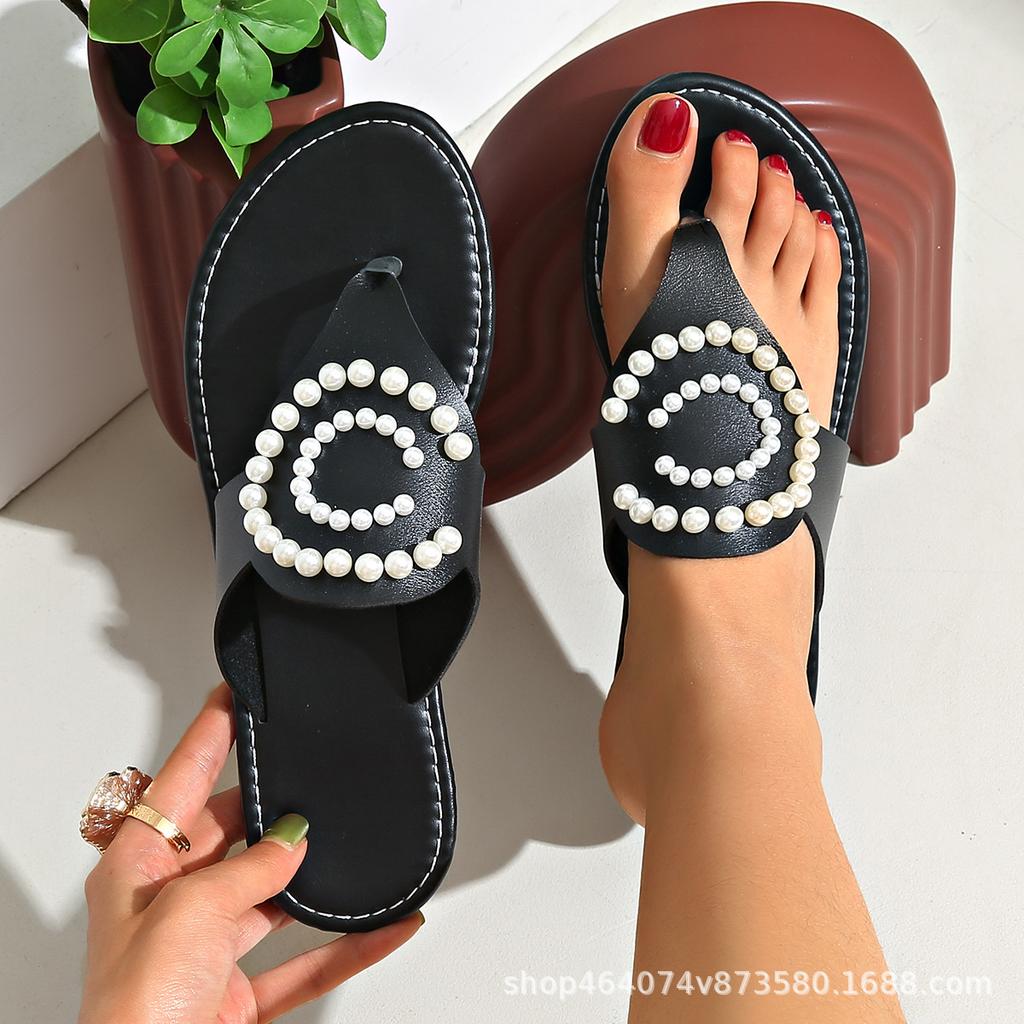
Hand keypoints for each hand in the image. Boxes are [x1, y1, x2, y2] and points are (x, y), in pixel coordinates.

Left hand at [78, 685, 423, 1022]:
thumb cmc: (135, 1017)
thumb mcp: (192, 913)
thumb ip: (250, 870)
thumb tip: (293, 841)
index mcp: (137, 873)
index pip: (178, 782)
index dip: (209, 733)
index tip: (233, 693)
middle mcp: (169, 906)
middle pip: (232, 835)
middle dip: (275, 812)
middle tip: (310, 780)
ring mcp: (206, 951)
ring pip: (272, 895)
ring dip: (314, 880)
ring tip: (350, 848)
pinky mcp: (238, 994)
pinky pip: (304, 960)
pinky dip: (346, 945)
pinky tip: (383, 927)